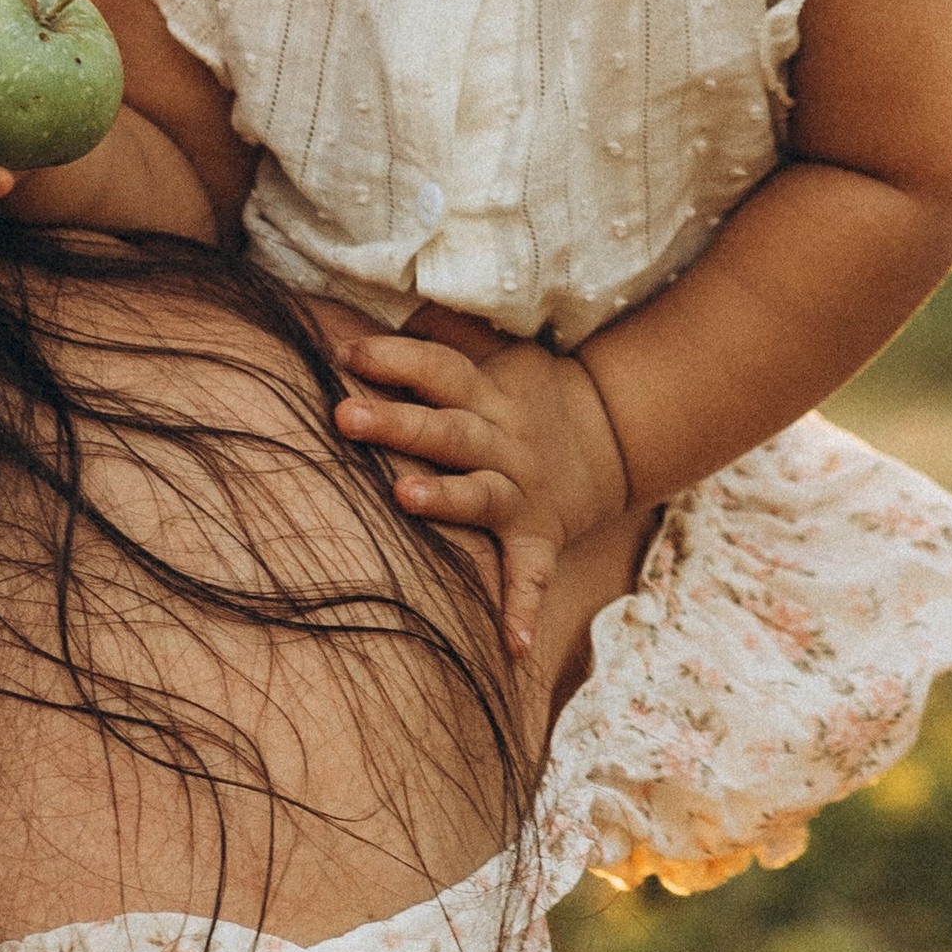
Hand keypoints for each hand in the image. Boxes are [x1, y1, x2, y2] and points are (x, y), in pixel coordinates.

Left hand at [314, 310, 631, 662]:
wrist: (608, 433)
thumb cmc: (520, 390)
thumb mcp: (494, 351)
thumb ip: (441, 336)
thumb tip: (378, 305)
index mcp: (484, 394)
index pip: (437, 370)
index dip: (394, 359)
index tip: (345, 353)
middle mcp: (500, 442)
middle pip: (445, 429)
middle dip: (396, 423)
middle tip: (343, 415)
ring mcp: (520, 492)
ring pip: (480, 494)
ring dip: (445, 498)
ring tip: (403, 498)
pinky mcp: (537, 537)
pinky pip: (531, 575)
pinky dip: (523, 610)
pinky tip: (511, 647)